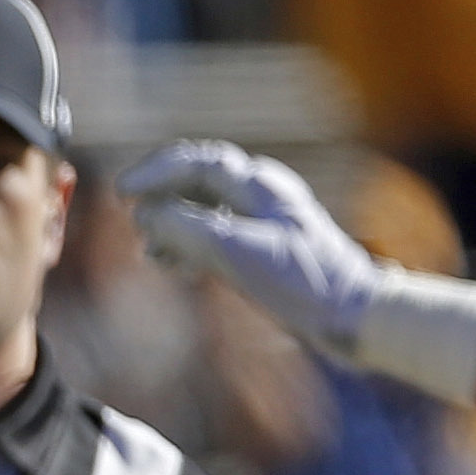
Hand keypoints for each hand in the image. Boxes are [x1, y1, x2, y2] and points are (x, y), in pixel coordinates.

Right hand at [119, 141, 380, 360]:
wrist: (352, 312)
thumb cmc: (302, 282)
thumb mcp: (237, 253)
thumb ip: (187, 228)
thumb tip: (147, 213)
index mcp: (259, 186)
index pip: (198, 162)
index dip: (155, 172)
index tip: (123, 192)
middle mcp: (262, 195)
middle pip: (200, 178)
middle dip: (161, 192)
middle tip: (128, 209)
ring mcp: (265, 220)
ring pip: (207, 206)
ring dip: (172, 221)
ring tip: (148, 246)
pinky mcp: (267, 248)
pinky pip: (218, 232)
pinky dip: (189, 242)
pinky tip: (175, 264)